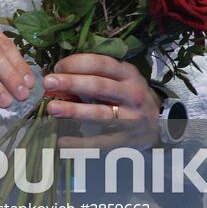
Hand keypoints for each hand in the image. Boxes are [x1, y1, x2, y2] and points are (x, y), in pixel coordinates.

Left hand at [43, 53, 161, 148]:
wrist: (158, 123)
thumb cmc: (127, 95)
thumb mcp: (119, 78)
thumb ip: (94, 74)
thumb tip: (56, 72)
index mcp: (128, 74)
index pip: (101, 64)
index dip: (77, 64)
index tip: (57, 67)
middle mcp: (132, 94)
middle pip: (99, 87)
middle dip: (72, 83)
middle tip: (48, 82)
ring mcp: (131, 118)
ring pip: (100, 114)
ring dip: (74, 111)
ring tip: (52, 108)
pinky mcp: (127, 140)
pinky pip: (101, 142)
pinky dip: (81, 143)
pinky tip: (62, 141)